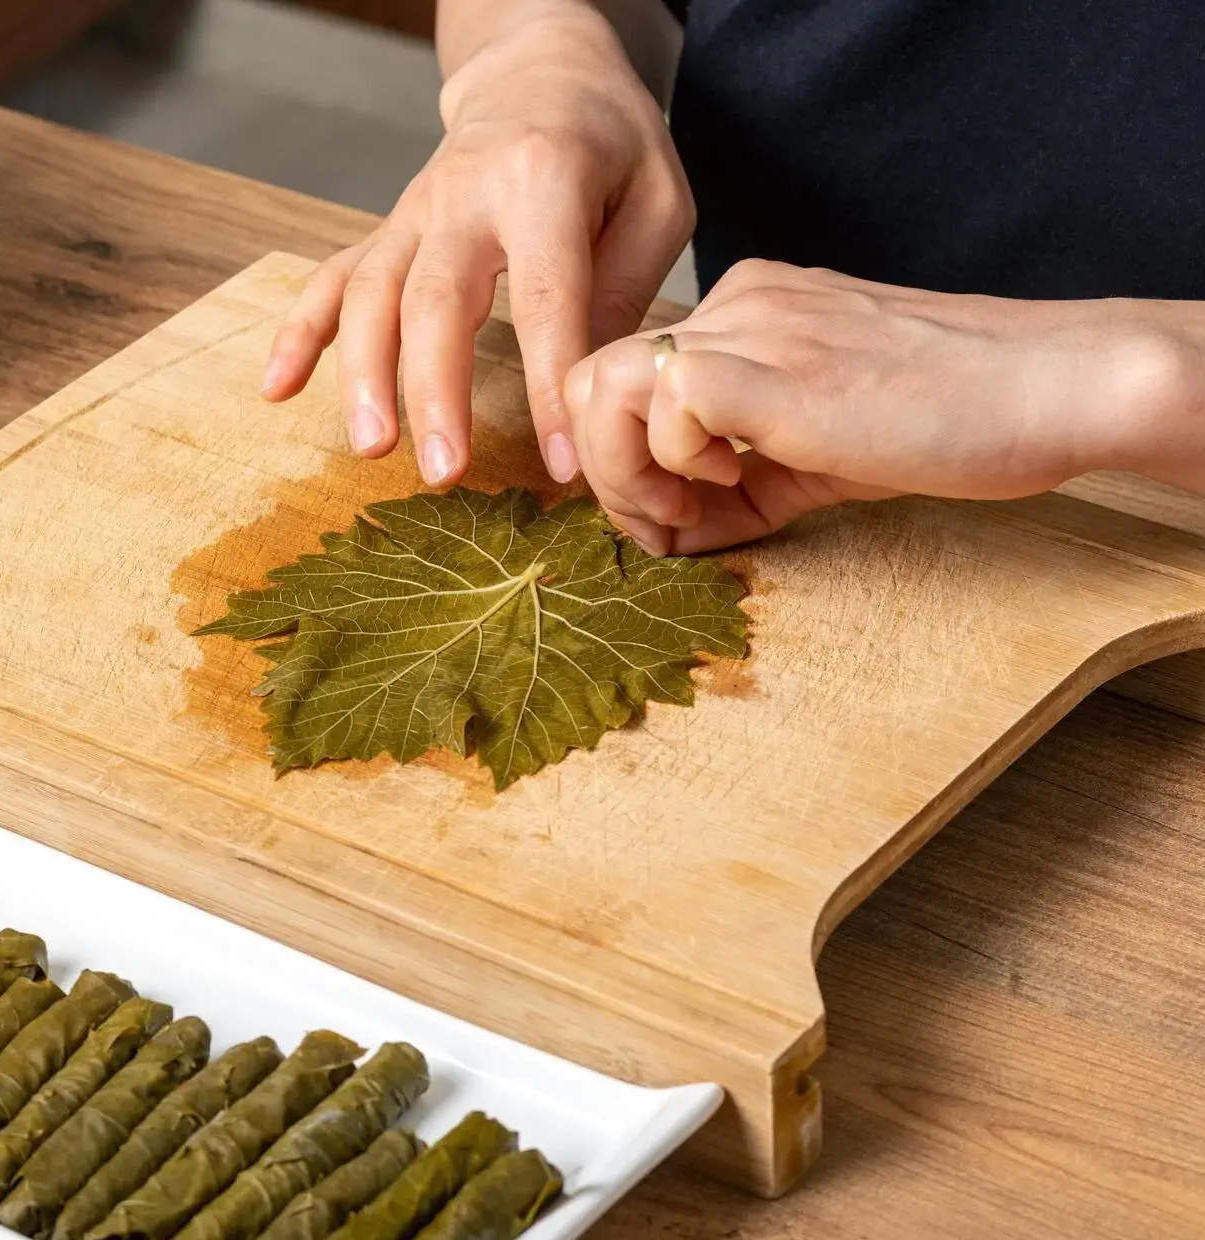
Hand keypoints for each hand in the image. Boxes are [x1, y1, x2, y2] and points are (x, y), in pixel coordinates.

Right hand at [259, 6, 691, 489]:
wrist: (540, 72)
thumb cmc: (612, 143)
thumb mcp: (657, 200)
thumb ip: (624, 289)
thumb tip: (584, 390)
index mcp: (544, 178)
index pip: (544, 296)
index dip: (550, 383)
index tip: (560, 461)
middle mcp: (464, 194)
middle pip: (434, 299)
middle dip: (434, 390)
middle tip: (443, 471)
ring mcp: (414, 212)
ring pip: (371, 294)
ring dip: (362, 375)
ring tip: (372, 446)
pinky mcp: (388, 231)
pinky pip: (332, 279)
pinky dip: (299, 334)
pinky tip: (276, 390)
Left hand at [561, 260, 1199, 553]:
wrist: (1049, 389)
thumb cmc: (954, 420)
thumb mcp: (819, 458)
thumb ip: (741, 487)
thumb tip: (669, 534)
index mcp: (748, 310)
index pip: (625, 374)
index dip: (620, 456)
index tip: (670, 513)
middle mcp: (738, 304)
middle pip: (589, 376)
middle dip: (605, 469)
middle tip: (667, 519)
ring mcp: (751, 327)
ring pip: (603, 386)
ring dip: (625, 469)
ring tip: (694, 506)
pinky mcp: (772, 366)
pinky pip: (664, 400)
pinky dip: (672, 461)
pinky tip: (732, 482)